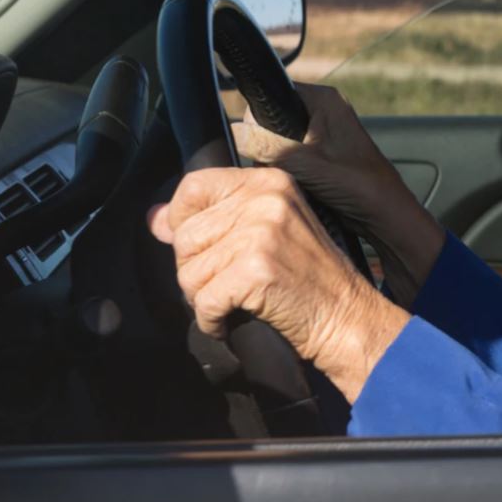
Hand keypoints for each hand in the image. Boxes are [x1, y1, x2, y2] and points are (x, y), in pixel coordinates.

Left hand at [149, 167, 408, 402]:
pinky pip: (203, 300)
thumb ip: (213, 219)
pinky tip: (232, 320)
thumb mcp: (267, 232)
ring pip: (189, 270)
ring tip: (236, 301)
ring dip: (204, 298)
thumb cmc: (310, 279)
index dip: (182, 219)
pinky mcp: (256, 269)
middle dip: (196, 270)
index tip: (199, 247)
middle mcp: (266, 199)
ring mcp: (262, 233)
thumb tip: (154, 219)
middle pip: (185, 235)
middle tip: (229, 283)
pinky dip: (212, 320)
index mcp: (270, 182)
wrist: (347, 317)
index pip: (195, 185)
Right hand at [232, 82, 443, 303]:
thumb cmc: (360, 186)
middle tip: (276, 167)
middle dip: (266, 146)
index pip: (273, 93)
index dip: (258, 118)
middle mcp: (324, 111)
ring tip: (290, 179)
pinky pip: (289, 159)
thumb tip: (237, 132)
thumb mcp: (306, 164)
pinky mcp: (321, 157)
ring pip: (277, 143)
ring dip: (275, 163)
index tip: (255, 143)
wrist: (385, 216)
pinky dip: (286, 173)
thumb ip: (268, 146)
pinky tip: (295, 186)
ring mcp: (323, 134)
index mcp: (324, 99)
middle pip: (272, 121)